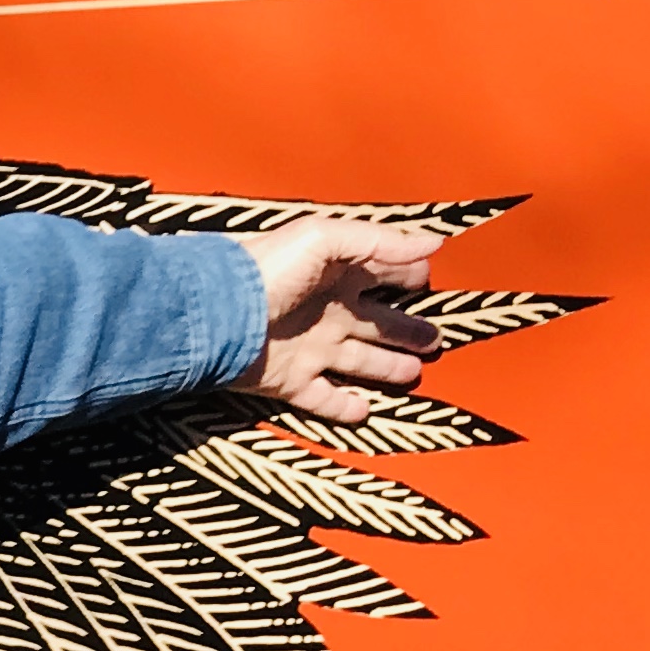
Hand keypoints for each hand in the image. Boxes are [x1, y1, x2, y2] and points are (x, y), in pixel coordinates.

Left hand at [236, 216, 444, 427]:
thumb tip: (433, 244)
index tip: (430, 280)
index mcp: (333, 275)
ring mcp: (308, 348)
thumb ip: (378, 241)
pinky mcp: (290, 380)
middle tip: (434, 339)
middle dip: (406, 330)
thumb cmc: (266, 269)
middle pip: (376, 324)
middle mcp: (325, 312)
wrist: (214, 314)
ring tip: (415, 371)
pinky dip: (344, 407)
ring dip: (387, 367)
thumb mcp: (322, 239)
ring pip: (358, 361)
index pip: (380, 274)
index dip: (406, 275)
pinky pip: (322, 398)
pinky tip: (366, 411)